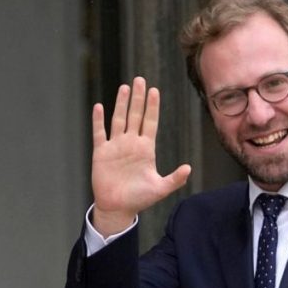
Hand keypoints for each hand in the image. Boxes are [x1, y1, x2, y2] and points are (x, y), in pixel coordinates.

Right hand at [90, 77, 190, 235]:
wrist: (118, 208)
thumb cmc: (139, 199)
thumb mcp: (160, 189)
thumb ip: (174, 179)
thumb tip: (188, 168)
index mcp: (146, 149)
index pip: (150, 122)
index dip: (152, 107)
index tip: (155, 91)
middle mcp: (131, 143)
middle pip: (135, 116)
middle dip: (138, 98)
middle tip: (141, 79)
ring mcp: (116, 146)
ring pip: (119, 119)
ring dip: (121, 104)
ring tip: (125, 87)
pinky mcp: (101, 152)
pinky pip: (99, 133)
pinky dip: (98, 120)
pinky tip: (99, 106)